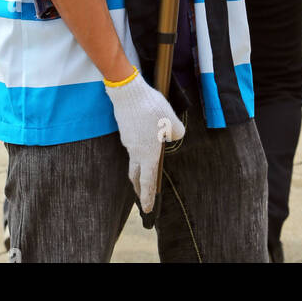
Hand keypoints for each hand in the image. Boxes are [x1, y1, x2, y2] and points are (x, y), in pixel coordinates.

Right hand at [106, 72, 184, 212]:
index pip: (147, 181)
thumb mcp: (171, 120)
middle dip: (139, 187)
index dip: (147, 196)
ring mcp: (128, 141)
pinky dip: (138, 145)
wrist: (128, 91)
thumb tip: (174, 136)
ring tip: (148, 161)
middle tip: (141, 195)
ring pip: (134, 156)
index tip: (146, 209)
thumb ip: (177, 132)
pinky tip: (144, 134)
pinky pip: (132, 142)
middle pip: (136, 174)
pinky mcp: (124, 130)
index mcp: (148, 153)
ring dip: (140, 163)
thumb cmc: (151, 107)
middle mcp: (135, 151)